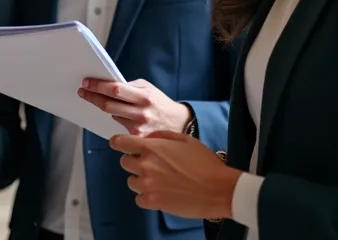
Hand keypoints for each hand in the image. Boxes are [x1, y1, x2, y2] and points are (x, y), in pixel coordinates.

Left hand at [78, 78, 190, 134]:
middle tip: (83, 91)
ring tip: (102, 100)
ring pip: (113, 115)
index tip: (86, 83)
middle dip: (92, 97)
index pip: (115, 89)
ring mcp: (139, 127)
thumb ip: (130, 86)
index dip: (98, 86)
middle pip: (109, 105)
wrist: (179, 124)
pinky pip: (119, 127)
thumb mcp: (148, 89)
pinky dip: (117, 118)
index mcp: (144, 96)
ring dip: (105, 107)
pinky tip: (120, 114)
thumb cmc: (160, 103)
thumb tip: (108, 84)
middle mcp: (141, 112)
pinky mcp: (138, 139)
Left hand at [109, 131, 240, 219]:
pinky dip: (146, 197)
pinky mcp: (153, 202)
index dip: (119, 142)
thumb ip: (162, 136)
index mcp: (152, 148)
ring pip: (131, 181)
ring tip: (158, 181)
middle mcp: (145, 165)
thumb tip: (148, 138)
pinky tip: (160, 193)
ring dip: (140, 180)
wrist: (218, 188)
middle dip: (134, 161)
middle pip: (124, 162)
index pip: (120, 142)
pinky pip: (139, 199)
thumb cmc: (205, 163)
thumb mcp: (185, 139)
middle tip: (150, 165)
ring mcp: (147, 185)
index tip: (119, 144)